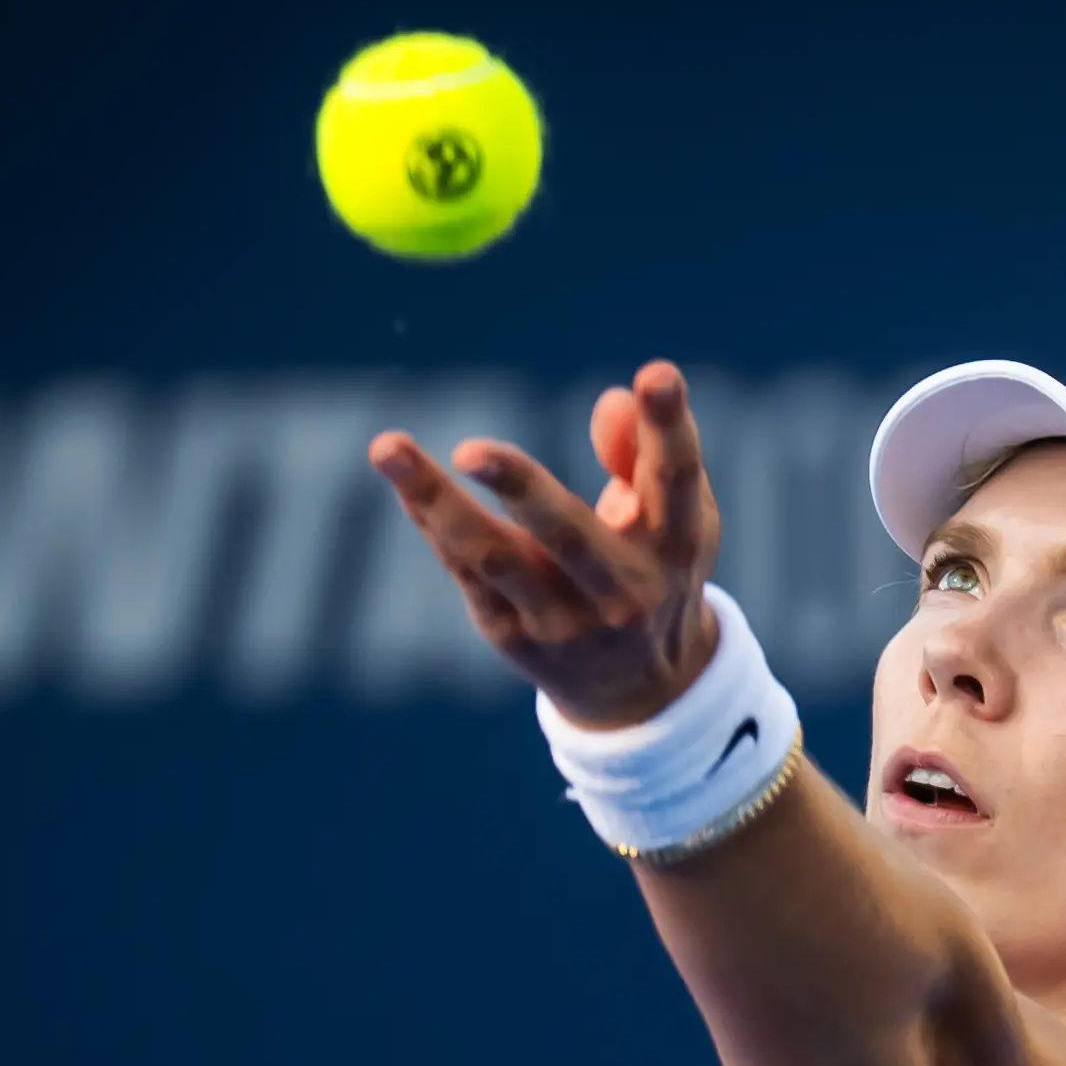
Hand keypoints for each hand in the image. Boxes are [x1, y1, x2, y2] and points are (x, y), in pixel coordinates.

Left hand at [369, 360, 721, 728]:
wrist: (640, 691)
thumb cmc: (655, 570)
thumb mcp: (676, 517)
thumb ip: (646, 453)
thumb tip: (609, 400)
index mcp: (676, 546)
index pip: (676, 481)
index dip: (669, 427)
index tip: (657, 374)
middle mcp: (623, 592)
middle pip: (568, 535)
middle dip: (521, 488)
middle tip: (471, 449)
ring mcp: (564, 622)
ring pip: (494, 560)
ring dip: (439, 504)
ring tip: (389, 448)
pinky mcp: (513, 638)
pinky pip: (466, 572)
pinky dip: (434, 522)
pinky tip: (406, 481)